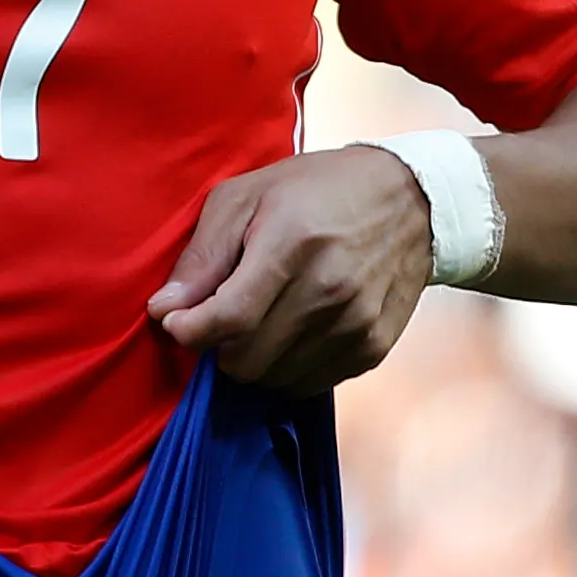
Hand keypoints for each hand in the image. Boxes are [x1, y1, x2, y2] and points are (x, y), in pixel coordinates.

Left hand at [147, 146, 434, 389]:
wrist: (411, 202)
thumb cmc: (317, 190)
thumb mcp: (247, 196)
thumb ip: (203, 256)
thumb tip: (164, 310)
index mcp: (293, 243)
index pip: (227, 318)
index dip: (188, 330)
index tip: (177, 323)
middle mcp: (329, 290)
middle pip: (245, 360)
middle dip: (220, 346)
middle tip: (225, 316)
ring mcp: (355, 324)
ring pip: (273, 380)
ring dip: (254, 360)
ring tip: (262, 320)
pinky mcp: (372, 348)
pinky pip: (308, 385)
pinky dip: (288, 368)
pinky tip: (293, 331)